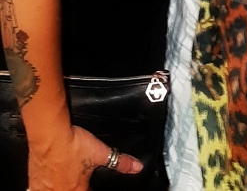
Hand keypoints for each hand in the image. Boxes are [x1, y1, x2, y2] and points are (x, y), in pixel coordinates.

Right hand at [27, 125, 142, 190]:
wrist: (50, 136)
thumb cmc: (73, 145)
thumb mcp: (100, 152)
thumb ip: (120, 162)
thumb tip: (138, 167)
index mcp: (77, 190)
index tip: (90, 187)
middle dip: (76, 189)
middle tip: (78, 183)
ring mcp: (44, 189)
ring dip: (60, 189)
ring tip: (64, 183)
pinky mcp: (33, 181)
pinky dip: (40, 190)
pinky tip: (44, 186)